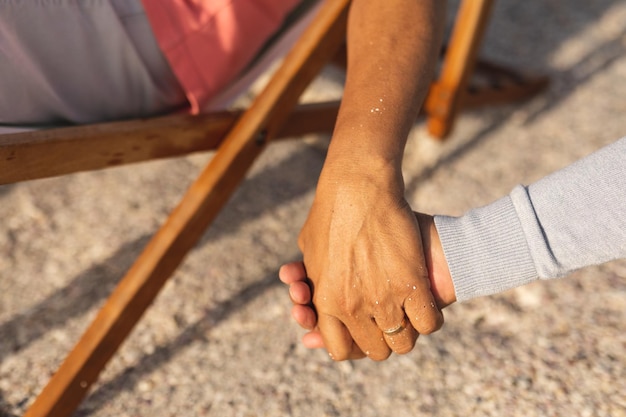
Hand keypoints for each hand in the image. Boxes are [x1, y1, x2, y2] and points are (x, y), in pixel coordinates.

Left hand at [296, 163, 444, 360]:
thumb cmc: (329, 211)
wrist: (357, 186)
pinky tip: (426, 304)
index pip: (339, 350)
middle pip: (376, 351)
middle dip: (382, 339)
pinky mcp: (412, 284)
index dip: (353, 344)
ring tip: (409, 313)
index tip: (363, 332)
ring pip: (403, 343)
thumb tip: (308, 295)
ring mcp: (383, 299)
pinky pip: (428, 324)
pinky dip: (429, 319)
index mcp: (326, 303)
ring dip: (407, 331)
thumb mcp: (309, 249)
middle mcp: (353, 308)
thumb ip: (310, 279)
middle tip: (389, 321)